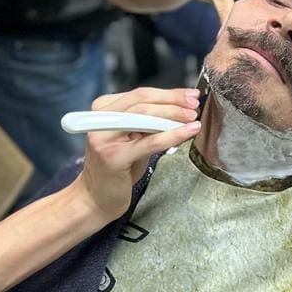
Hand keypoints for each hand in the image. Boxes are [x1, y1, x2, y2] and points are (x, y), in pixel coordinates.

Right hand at [71, 87, 201, 222]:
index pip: (140, 94)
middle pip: (143, 102)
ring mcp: (104, 137)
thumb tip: (181, 108)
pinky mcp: (113, 157)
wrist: (97, 198)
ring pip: (144, 117)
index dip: (168, 93)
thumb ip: (149, 122)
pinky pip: (149, 142)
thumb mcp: (133, 138)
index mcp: (104, 109)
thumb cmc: (118, 168)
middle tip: (194, 104)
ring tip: (192, 117)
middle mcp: (101, 119)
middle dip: (173, 101)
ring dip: (173, 115)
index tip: (189, 94)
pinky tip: (188, 131)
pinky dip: (172, 134)